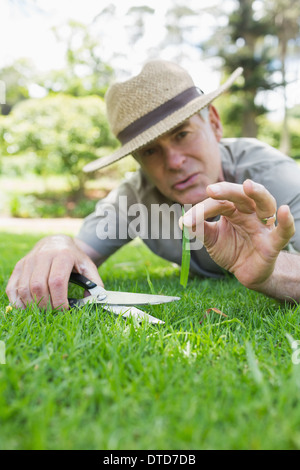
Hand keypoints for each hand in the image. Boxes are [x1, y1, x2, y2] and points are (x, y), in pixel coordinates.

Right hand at [6, 234, 102, 309]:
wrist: (56, 242)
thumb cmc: (74, 258)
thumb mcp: (88, 266)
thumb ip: (95, 283)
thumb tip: (96, 300)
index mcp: (62, 255)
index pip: (57, 281)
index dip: (59, 300)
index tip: (65, 310)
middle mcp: (43, 256)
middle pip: (39, 286)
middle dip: (46, 305)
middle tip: (54, 314)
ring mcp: (28, 261)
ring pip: (24, 288)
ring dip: (32, 305)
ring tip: (43, 312)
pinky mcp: (19, 267)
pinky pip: (12, 288)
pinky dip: (18, 302)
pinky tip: (28, 308)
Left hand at [179, 180, 294, 290]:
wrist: (247, 273)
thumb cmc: (231, 250)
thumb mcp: (211, 239)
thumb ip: (199, 229)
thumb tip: (183, 221)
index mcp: (234, 209)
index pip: (219, 203)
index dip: (202, 210)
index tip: (187, 221)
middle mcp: (250, 212)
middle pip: (242, 195)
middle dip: (227, 190)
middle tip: (211, 189)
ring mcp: (263, 226)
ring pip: (265, 204)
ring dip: (258, 193)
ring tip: (248, 185)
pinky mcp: (273, 243)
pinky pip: (283, 232)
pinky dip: (286, 222)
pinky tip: (284, 211)